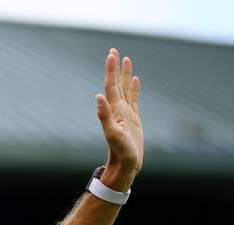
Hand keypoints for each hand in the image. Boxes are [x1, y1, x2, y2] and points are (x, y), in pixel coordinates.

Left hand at [96, 48, 143, 190]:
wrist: (125, 165)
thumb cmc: (120, 152)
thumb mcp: (112, 134)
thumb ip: (104, 116)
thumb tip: (98, 97)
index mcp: (114, 110)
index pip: (111, 86)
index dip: (111, 70)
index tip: (111, 54)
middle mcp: (118, 109)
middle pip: (116, 84)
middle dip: (115, 68)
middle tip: (114, 50)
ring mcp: (126, 114)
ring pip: (125, 89)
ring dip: (125, 74)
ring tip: (126, 59)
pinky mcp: (134, 119)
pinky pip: (134, 99)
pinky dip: (134, 88)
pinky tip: (135, 80)